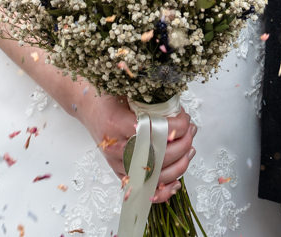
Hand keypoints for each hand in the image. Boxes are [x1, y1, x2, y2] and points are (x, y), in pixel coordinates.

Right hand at [73, 93, 195, 203]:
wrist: (90, 109)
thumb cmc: (109, 98)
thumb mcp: (128, 91)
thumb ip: (151, 100)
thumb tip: (180, 110)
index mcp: (115, 124)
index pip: (152, 131)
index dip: (176, 127)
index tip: (185, 118)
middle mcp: (115, 148)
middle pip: (157, 155)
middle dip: (182, 144)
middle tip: (191, 130)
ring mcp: (117, 164)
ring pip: (154, 174)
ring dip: (179, 163)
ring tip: (190, 147)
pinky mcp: (121, 173)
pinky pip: (144, 189)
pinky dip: (162, 190)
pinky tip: (176, 181)